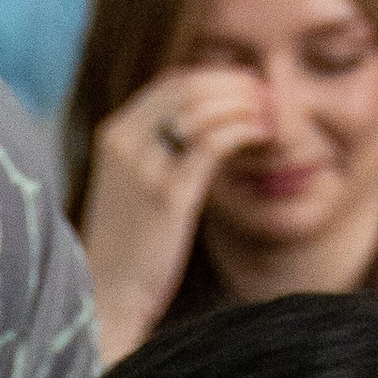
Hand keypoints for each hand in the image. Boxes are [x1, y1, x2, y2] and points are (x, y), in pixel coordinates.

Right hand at [79, 67, 277, 364]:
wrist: (107, 298)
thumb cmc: (129, 248)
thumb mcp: (134, 186)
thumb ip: (160, 149)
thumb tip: (208, 122)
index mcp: (114, 135)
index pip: (172, 83)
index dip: (216, 79)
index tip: (247, 91)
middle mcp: (125, 143)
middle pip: (190, 87)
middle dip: (236, 86)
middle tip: (267, 99)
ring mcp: (145, 167)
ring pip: (204, 107)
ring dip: (245, 104)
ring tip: (270, 118)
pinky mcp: (168, 194)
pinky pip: (215, 142)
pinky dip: (244, 130)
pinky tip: (261, 137)